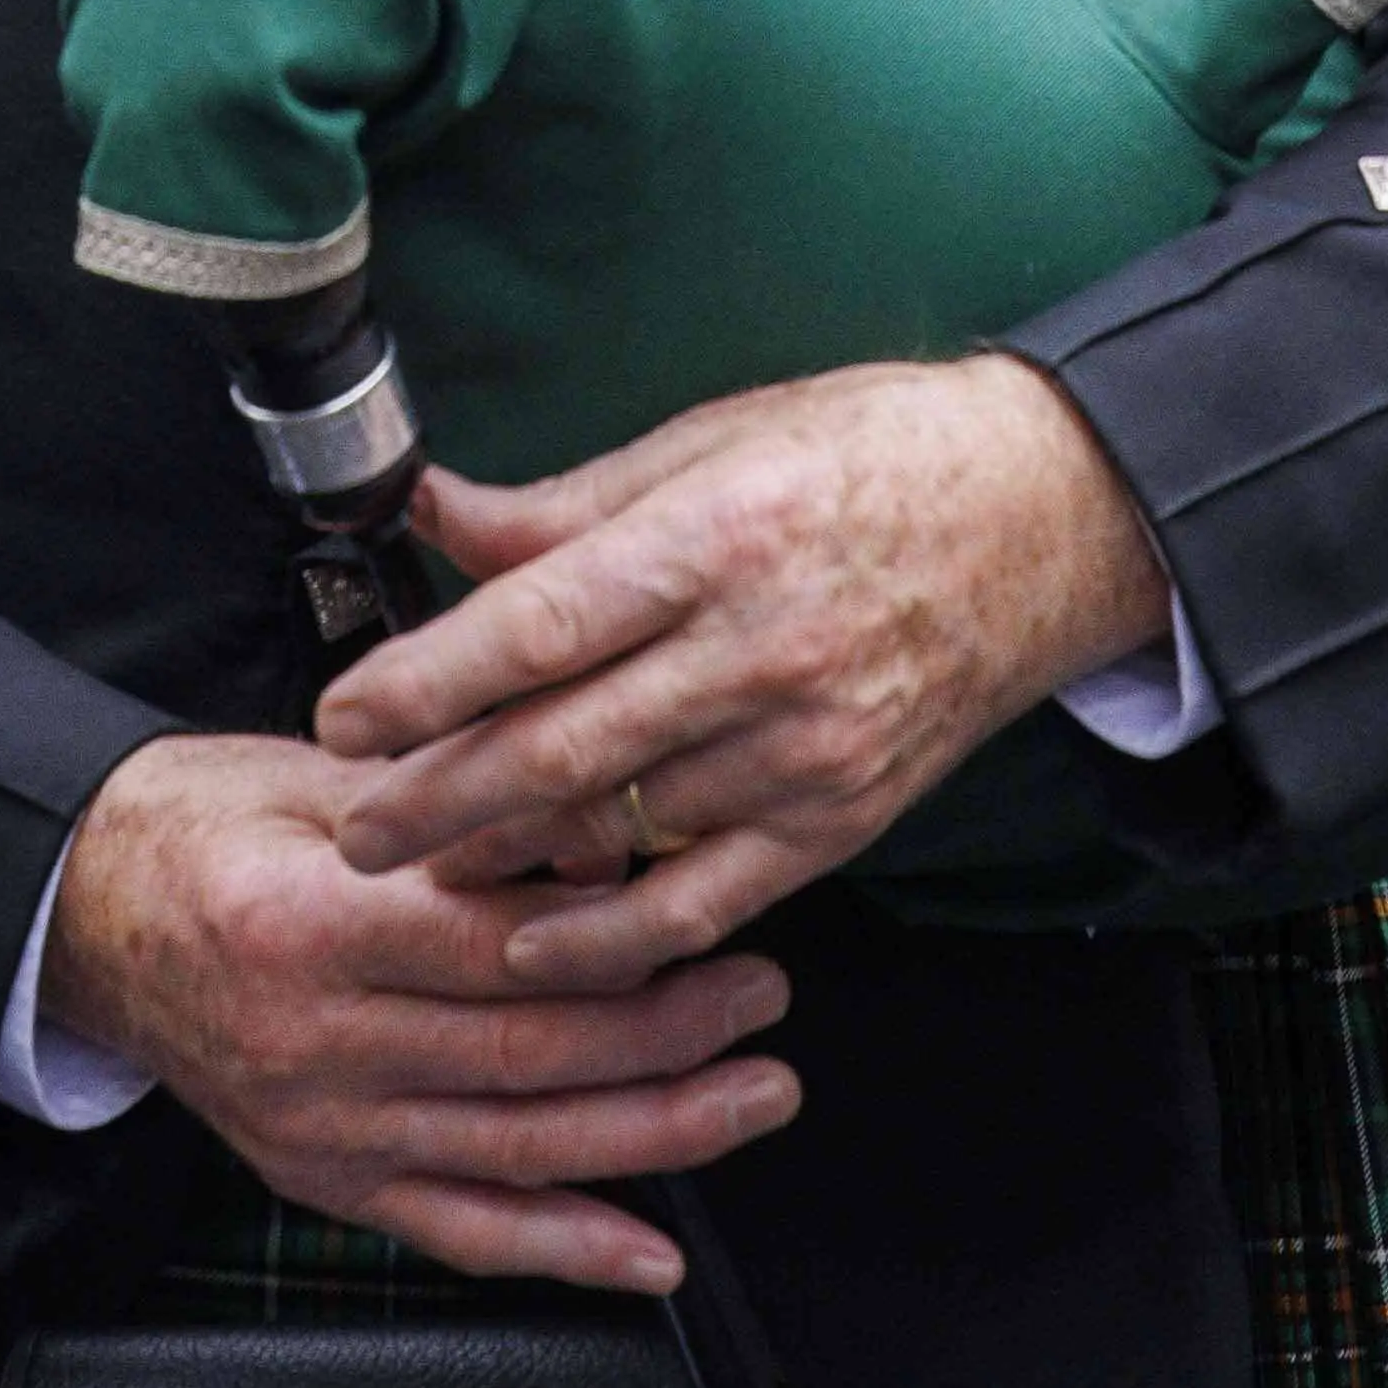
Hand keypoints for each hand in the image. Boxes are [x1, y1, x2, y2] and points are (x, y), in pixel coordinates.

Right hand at [40, 730, 798, 1289]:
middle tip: (758, 1000)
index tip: (712, 924)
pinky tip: (648, 1254)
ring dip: (654, 1134)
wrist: (83, 909)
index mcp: (304, 924)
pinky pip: (459, 1229)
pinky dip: (563, 1249)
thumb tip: (599, 838)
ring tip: (750, 1096)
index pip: (495, 951)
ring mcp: (320, 1124)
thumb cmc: (196, 827)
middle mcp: (313, 1041)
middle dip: (667, 1035)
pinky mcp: (323, 1176)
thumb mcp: (315, 774)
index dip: (618, 949)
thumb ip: (455, 808)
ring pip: (516, 1149)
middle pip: (525, 1055)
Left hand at [319, 359, 1169, 985]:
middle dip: (437, 796)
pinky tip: (539, 946)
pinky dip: (619, 936)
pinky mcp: (844, 815)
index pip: (540, 626)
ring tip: (414, 871)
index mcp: (711, 541)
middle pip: (564, 744)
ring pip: (625, 827)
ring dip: (509, 859)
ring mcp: (805, 747)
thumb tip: (434, 512)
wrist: (1043, 517)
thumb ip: (564, 506)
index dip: (430, 681)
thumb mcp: (708, 441)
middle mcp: (756, 654)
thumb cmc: (864, 456)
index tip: (344, 715)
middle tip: (348, 826)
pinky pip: (712, 898)